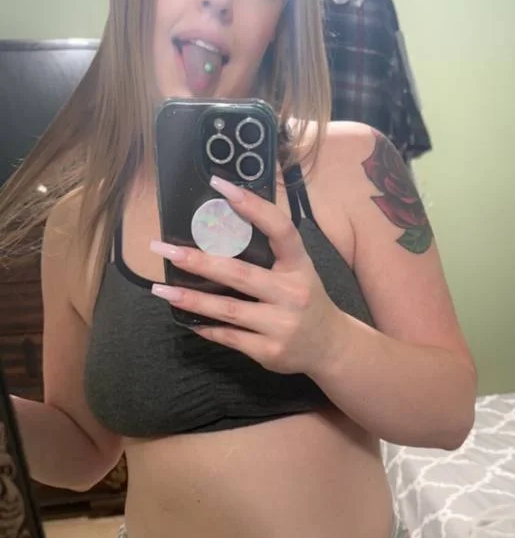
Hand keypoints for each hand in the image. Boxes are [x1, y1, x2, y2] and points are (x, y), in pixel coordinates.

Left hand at [151, 174, 342, 375]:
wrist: (331, 347)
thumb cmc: (306, 300)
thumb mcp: (299, 272)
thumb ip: (270, 255)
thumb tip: (218, 232)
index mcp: (300, 266)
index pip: (280, 229)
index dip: (252, 205)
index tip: (221, 186)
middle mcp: (293, 293)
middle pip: (240, 274)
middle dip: (198, 261)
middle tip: (164, 249)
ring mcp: (281, 324)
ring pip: (228, 309)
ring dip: (191, 298)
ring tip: (161, 288)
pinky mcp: (270, 351)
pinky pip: (229, 337)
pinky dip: (206, 326)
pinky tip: (186, 318)